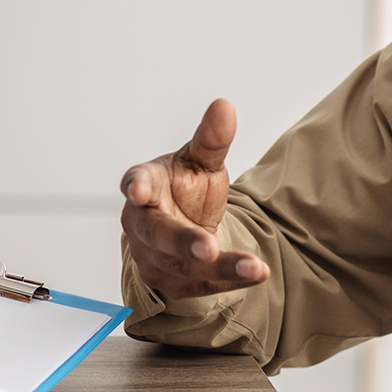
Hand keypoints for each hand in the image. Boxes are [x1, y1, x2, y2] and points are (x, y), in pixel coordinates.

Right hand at [119, 99, 271, 299]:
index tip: (138, 191)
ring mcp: (151, 256)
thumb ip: (212, 138)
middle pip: (159, 234)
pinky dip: (229, 280)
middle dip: (183, 242)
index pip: (136, 182)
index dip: (137, 186)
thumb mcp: (200, 160)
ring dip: (220, 267)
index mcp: (144, 184)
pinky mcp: (170, 281)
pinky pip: (200, 285)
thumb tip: (225, 105)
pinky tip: (255, 273)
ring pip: (183, 266)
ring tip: (253, 266)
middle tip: (208, 248)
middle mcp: (141, 223)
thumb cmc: (184, 188)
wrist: (182, 225)